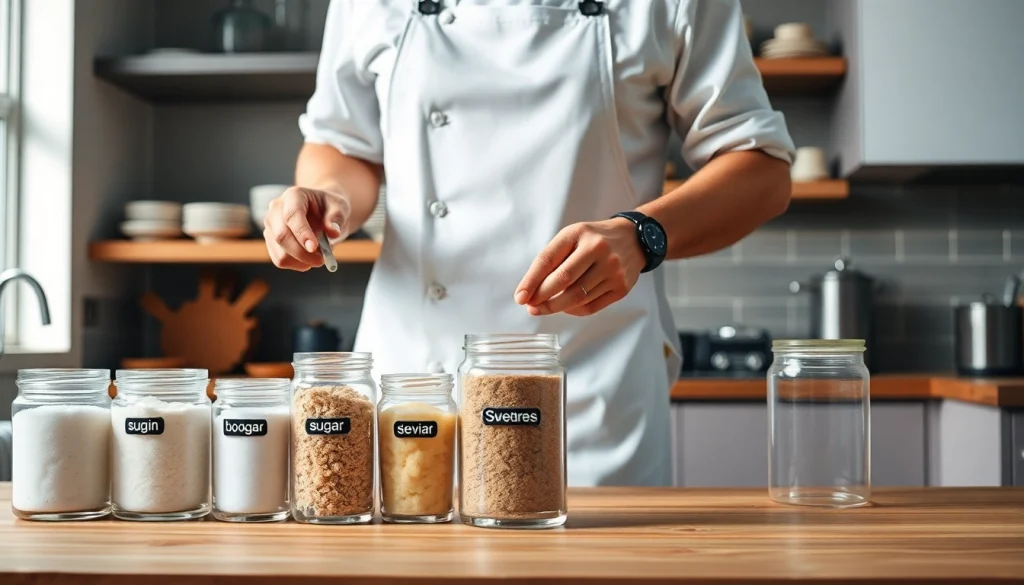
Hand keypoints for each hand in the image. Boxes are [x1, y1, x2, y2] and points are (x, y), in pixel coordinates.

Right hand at [263, 187, 351, 271]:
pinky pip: (280, 260)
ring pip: (280, 252)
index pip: (292, 215)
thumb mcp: (340, 207)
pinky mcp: (271, 241)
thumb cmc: (330, 208)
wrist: (322, 212)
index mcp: (294, 195)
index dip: (301, 233)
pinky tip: (309, 259)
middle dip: (302, 253)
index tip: (313, 248)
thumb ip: (337, 217)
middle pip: (281, 235)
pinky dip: (296, 265)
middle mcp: (276, 209)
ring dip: (301, 261)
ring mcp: (270, 226)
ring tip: (318, 256)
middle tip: (322, 260)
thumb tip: (333, 232)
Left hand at [515, 218, 645, 316]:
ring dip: (556, 307)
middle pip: (563, 281)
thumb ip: (551, 259)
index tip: (520, 297)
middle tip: (530, 306)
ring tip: (543, 308)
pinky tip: (565, 307)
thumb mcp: (571, 237)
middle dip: (542, 298)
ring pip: (577, 298)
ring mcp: (612, 270)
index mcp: (579, 234)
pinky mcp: (621, 288)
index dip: (531, 281)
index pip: (548, 259)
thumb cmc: (595, 239)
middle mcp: (598, 250)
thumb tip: (530, 290)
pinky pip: (591, 307)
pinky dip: (573, 311)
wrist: (634, 239)